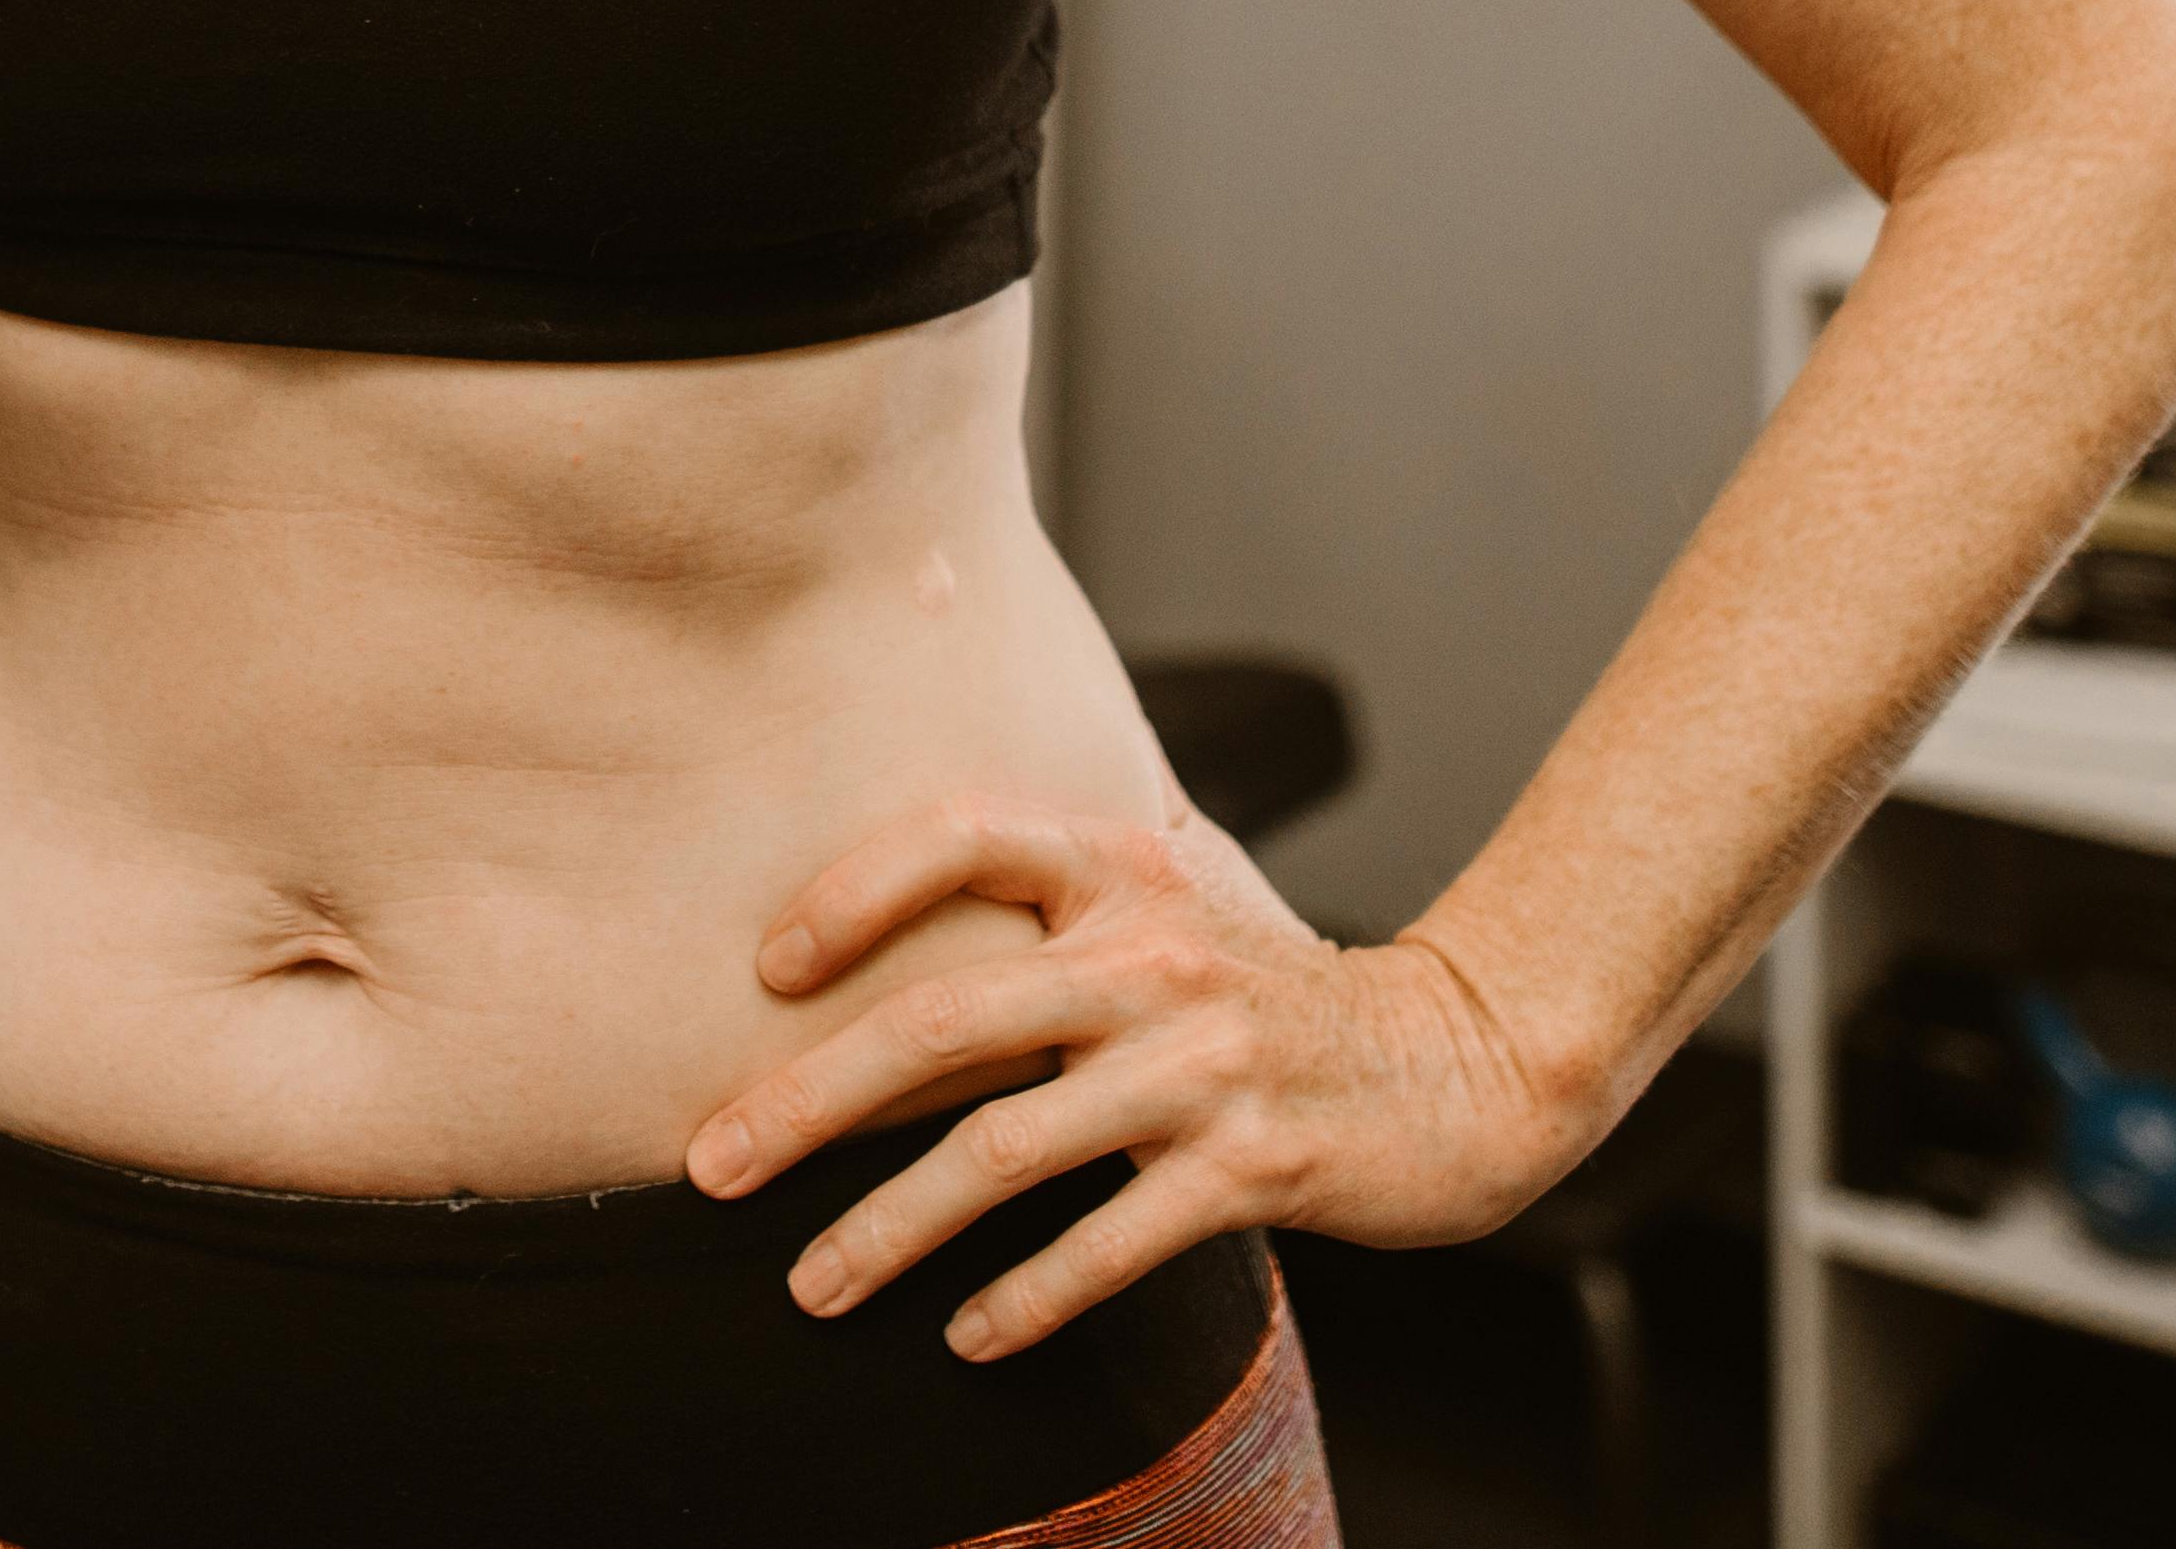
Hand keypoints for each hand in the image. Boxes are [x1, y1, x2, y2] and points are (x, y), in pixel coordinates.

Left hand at [682, 799, 1596, 1359]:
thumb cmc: (1280, 980)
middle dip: (809, 1100)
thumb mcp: (1184, 883)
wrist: (1463, 1061)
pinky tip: (965, 1337)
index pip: (963, 837)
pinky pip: (1113, 1240)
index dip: (853, 890)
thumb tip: (923, 840)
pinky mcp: (1255, 1165)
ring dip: (891, 1229)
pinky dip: (1027, 1297)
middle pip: (944, 1019)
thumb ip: (1067, 866)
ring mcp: (1204, 1063)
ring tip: (811, 1284)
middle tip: (713, 1164)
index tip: (765, 968)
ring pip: (1007, 1150)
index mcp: (1124, 870)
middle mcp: (1155, 954)